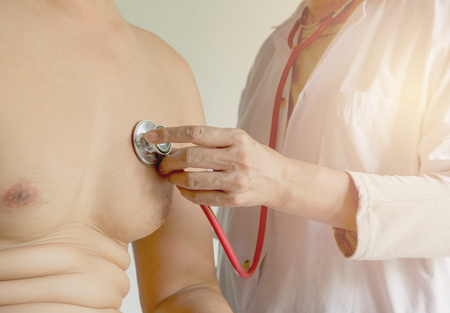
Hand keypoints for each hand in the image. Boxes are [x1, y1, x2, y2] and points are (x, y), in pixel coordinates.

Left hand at [145, 126, 287, 207]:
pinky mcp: (234, 199)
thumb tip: (174, 141)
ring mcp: (236, 180)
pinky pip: (201, 197)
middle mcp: (237, 158)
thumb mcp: (238, 139)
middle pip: (190, 157)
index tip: (153, 136)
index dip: (169, 134)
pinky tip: (184, 189)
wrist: (280, 179)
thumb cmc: (255, 156)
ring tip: (171, 176)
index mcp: (236, 138)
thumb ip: (210, 139)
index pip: (195, 133)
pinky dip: (186, 194)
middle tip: (161, 163)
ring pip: (192, 180)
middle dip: (168, 160)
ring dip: (174, 178)